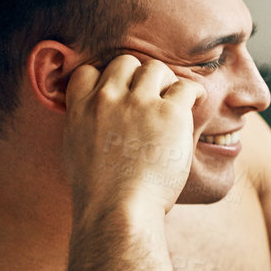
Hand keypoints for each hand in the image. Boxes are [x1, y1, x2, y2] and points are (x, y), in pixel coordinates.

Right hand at [63, 55, 204, 218]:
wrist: (119, 208)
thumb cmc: (100, 192)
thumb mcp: (75, 152)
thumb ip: (83, 126)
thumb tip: (90, 118)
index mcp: (80, 108)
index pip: (88, 71)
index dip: (106, 78)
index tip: (120, 92)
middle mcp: (107, 98)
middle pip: (125, 63)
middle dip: (139, 76)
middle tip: (151, 95)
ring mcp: (139, 103)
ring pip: (156, 69)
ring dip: (166, 82)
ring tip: (173, 101)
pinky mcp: (169, 112)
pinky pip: (186, 86)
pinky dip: (194, 92)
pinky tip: (195, 103)